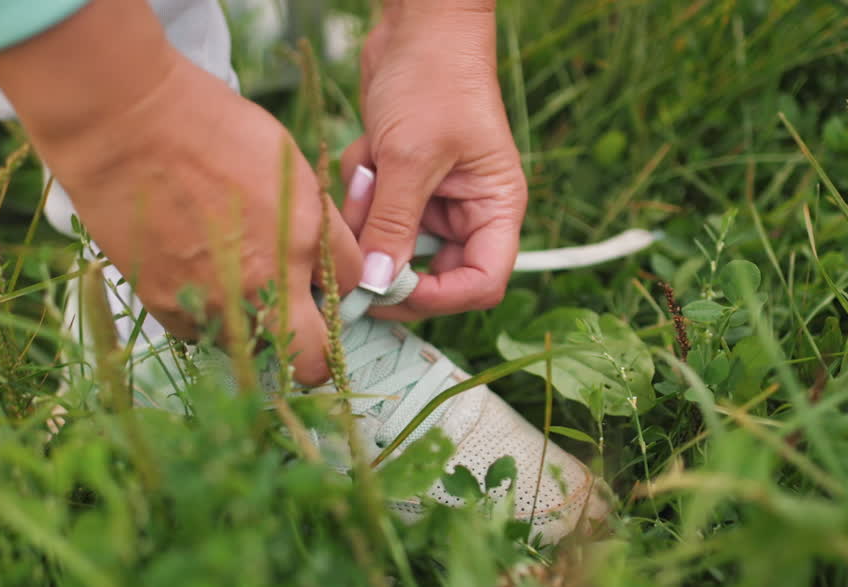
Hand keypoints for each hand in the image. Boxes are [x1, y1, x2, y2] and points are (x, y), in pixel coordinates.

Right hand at [0, 0, 361, 384]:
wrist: (127, 126)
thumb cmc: (207, 125)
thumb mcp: (284, 160)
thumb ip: (311, 214)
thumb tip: (318, 250)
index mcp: (309, 234)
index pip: (354, 285)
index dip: (339, 281)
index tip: (322, 276)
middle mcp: (272, 280)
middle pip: (315, 359)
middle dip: (316, 351)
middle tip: (301, 328)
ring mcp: (221, 302)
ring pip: (256, 349)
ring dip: (255, 329)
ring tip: (234, 284)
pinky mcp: (173, 309)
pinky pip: (204, 333)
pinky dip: (206, 316)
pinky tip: (193, 276)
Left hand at [340, 2, 525, 320]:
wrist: (416, 23)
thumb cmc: (432, 79)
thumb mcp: (409, 156)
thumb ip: (394, 224)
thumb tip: (378, 285)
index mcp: (494, 209)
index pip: (481, 283)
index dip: (440, 299)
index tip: (390, 292)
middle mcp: (467, 211)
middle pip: (430, 273)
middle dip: (389, 257)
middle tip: (353, 251)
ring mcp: (433, 199)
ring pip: (392, 243)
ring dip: (369, 217)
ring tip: (368, 171)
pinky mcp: (402, 183)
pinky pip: (373, 212)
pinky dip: (361, 189)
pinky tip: (366, 150)